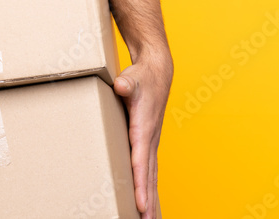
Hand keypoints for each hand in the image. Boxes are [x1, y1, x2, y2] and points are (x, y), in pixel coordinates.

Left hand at [114, 54, 172, 218]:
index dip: (140, 184)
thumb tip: (122, 85)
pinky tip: (148, 204)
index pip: (141, 162)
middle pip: (149, 177)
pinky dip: (150, 190)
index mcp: (144, 129)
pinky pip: (149, 172)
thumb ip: (126, 83)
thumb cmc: (142, 77)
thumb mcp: (132, 78)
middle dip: (148, 202)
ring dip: (152, 201)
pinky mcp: (148, 144)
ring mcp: (151, 144)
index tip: (141, 204)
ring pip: (151, 178)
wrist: (156, 73)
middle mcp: (150, 141)